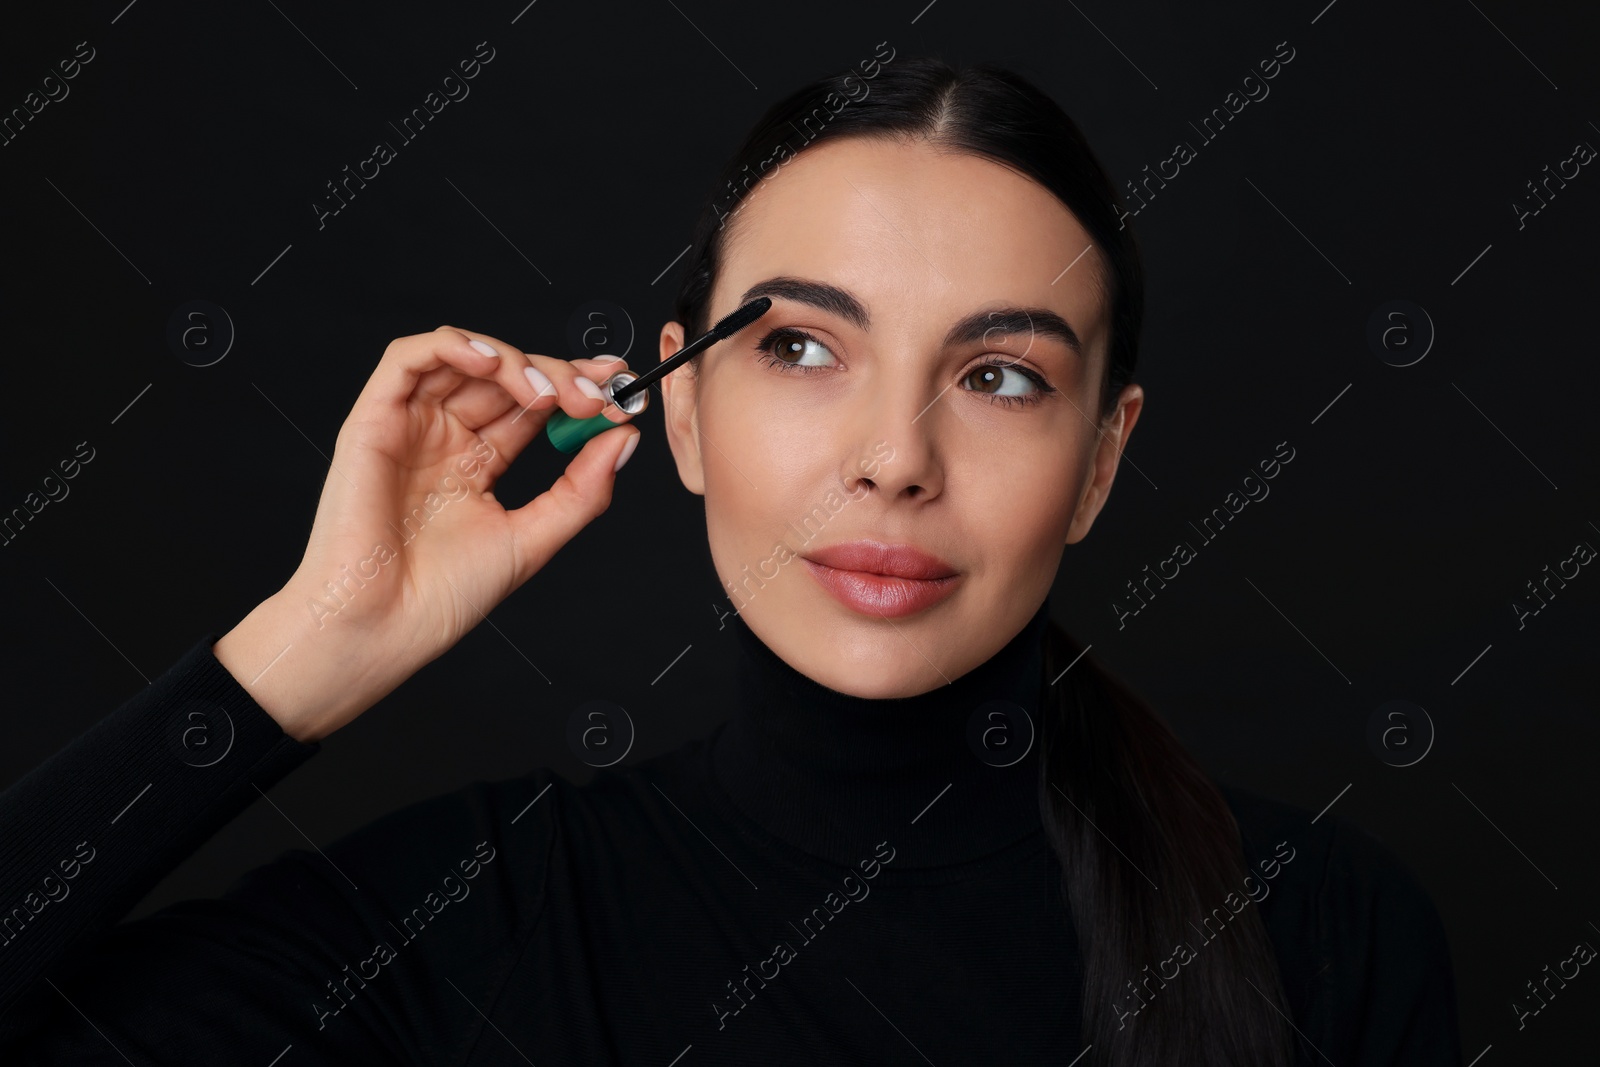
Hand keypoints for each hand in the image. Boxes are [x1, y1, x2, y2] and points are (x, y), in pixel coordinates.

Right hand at [214, 327, 639, 741]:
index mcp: (477, 464)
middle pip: (506, 379)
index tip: (621, 390)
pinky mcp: (375, 420)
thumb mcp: (533, 538)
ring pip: (465, 359)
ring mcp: (410, 426)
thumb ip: (582, 490)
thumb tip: (624, 438)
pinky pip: (408, 359)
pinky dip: (453, 346)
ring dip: (515, 362)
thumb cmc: (443, 596)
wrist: (384, 625)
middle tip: (596, 396)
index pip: (532, 408)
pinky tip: (492, 365)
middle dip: (558, 375)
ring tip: (549, 394)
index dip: (576, 388)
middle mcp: (443, 438)